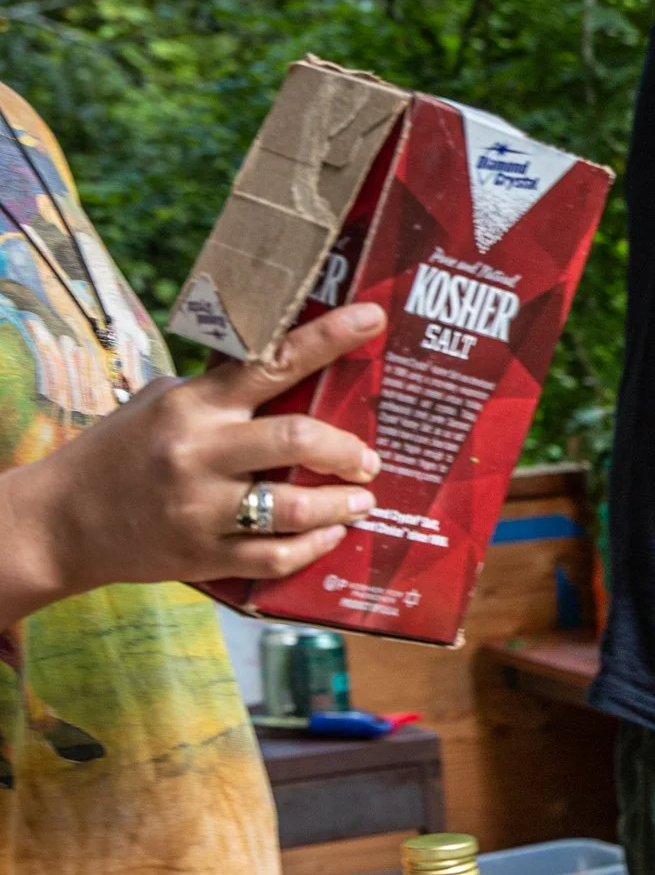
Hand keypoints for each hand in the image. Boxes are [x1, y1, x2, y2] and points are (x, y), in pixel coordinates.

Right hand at [3, 302, 385, 619]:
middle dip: (347, 449)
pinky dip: (314, 547)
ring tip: (361, 501)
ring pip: (294, 507)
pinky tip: (331, 536)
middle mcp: (198, 452)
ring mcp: (201, 508)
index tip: (372, 318)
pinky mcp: (203, 555)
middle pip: (296, 438)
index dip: (328, 338)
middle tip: (368, 460)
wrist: (62, 521)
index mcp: (193, 404)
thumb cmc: (122, 451)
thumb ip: (219, 391)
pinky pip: (275, 556)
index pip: (271, 362)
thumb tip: (288, 369)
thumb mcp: (162, 403)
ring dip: (341, 505)